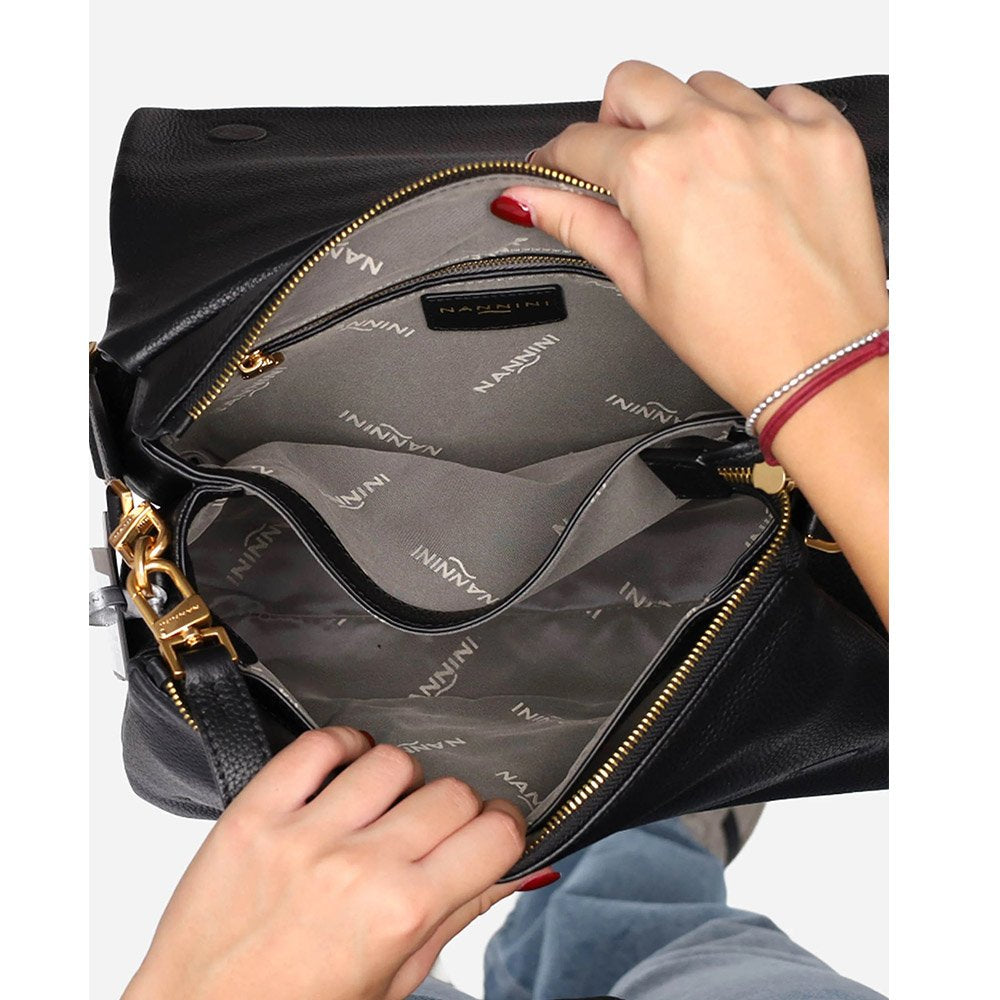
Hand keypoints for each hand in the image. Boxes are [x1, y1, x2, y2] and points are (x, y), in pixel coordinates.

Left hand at [124, 728, 545, 999]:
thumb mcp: (393, 983)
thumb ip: (454, 918)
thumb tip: (508, 870)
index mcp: (401, 915)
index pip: (495, 833)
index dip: (502, 831)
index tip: (489, 834)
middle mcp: (357, 867)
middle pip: (451, 792)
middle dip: (455, 811)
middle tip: (431, 833)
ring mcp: (302, 834)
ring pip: (392, 760)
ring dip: (399, 782)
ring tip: (380, 808)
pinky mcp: (254, 813)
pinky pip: (317, 745)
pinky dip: (341, 747)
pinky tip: (344, 772)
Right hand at [498, 61, 887, 416]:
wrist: (820, 362)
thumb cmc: (736, 337)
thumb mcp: (639, 283)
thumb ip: (580, 225)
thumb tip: (530, 200)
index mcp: (655, 173)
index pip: (581, 141)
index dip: (560, 160)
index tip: (562, 168)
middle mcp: (712, 134)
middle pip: (635, 84)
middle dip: (617, 121)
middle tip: (628, 167)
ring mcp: (773, 129)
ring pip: (706, 85)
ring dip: (690, 121)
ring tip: (703, 181)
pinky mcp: (825, 136)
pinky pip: (780, 98)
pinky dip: (760, 124)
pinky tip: (755, 173)